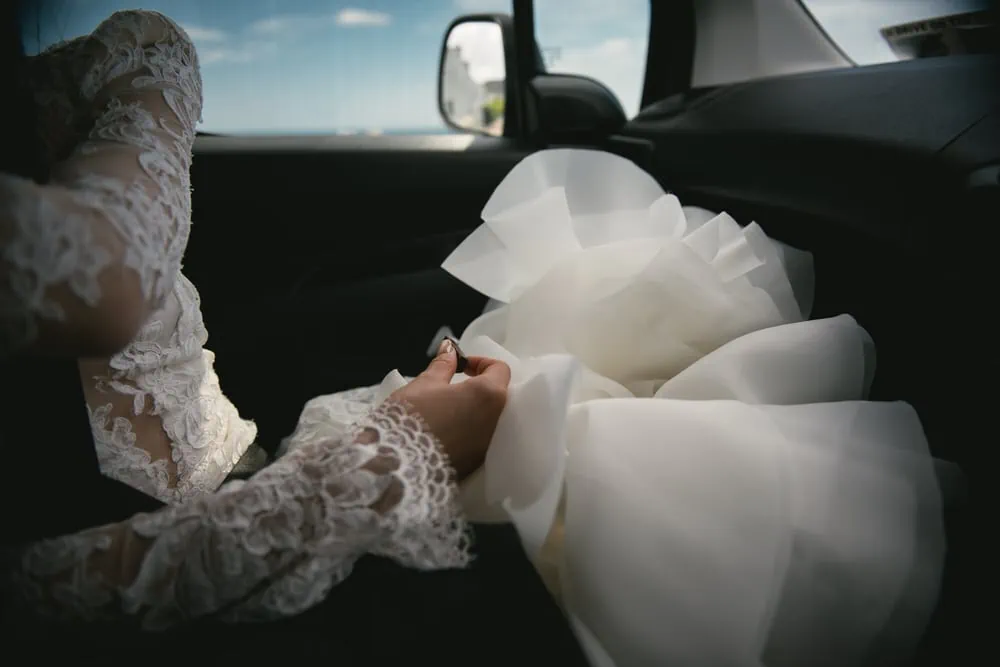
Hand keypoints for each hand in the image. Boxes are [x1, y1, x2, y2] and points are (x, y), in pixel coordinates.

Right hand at [390, 340, 510, 480]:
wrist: (395, 467)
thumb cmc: (411, 417)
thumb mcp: (424, 384)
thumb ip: (443, 365)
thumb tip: (450, 348)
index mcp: (489, 395)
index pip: (501, 369)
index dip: (481, 363)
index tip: (459, 367)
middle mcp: (497, 421)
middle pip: (499, 395)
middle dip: (481, 386)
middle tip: (454, 386)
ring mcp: (488, 445)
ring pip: (491, 419)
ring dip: (476, 409)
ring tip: (448, 408)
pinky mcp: (477, 463)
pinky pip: (481, 439)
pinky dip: (470, 430)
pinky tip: (447, 430)